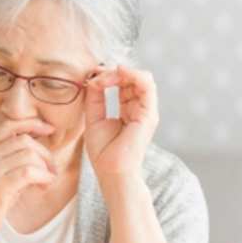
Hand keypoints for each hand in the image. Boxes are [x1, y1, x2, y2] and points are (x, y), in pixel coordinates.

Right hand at [0, 118, 56, 242]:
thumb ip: (12, 160)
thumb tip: (43, 151)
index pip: (9, 125)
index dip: (32, 123)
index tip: (49, 129)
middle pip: (25, 140)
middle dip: (45, 153)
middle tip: (51, 170)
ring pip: (29, 155)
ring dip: (45, 168)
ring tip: (46, 181)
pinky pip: (29, 172)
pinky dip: (43, 177)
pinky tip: (44, 186)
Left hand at [83, 64, 158, 179]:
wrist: (111, 171)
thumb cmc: (103, 152)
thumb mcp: (94, 117)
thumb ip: (95, 97)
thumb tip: (94, 78)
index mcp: (130, 110)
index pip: (125, 83)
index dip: (110, 74)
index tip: (92, 74)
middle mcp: (141, 109)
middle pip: (134, 78)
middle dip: (115, 71)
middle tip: (97, 73)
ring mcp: (147, 111)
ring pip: (143, 78)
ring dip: (122, 71)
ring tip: (104, 75)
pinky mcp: (149, 114)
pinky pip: (147, 86)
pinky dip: (132, 75)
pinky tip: (117, 74)